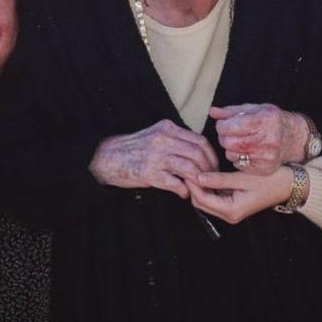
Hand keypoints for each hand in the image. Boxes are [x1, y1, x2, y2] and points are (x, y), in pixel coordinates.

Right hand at [90, 120, 218, 198]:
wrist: (107, 157)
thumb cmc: (133, 148)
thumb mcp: (155, 135)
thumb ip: (175, 140)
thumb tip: (198, 152)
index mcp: (167, 128)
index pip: (199, 140)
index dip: (211, 155)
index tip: (214, 165)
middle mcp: (163, 140)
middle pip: (198, 154)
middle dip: (209, 169)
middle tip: (211, 180)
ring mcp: (156, 156)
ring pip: (190, 168)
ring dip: (199, 181)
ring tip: (200, 188)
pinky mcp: (149, 173)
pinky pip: (175, 183)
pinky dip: (184, 190)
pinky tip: (183, 193)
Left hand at [186, 166, 294, 224]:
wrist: (289, 185)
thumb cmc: (271, 181)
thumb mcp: (244, 178)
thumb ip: (220, 179)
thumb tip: (198, 177)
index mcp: (231, 211)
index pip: (202, 199)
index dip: (192, 184)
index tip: (188, 168)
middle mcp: (229, 215)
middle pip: (200, 202)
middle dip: (194, 186)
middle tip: (190, 166)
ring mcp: (231, 211)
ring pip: (206, 200)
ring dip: (200, 186)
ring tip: (198, 167)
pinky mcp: (233, 204)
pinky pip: (214, 197)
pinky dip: (209, 187)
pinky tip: (208, 172)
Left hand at [209, 104, 308, 175]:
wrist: (293, 138)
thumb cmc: (270, 121)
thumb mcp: (254, 109)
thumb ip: (231, 111)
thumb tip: (212, 112)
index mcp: (265, 119)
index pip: (231, 126)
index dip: (222, 125)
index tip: (224, 124)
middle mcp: (268, 139)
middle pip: (229, 142)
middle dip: (223, 137)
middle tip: (228, 134)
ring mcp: (267, 156)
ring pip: (232, 154)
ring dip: (230, 148)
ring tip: (239, 142)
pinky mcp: (265, 168)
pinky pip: (239, 165)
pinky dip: (238, 158)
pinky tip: (246, 151)